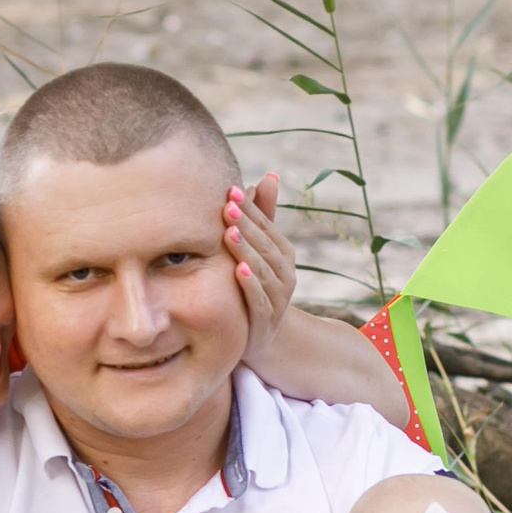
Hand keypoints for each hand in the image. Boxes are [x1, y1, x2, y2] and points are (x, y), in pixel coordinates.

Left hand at [229, 174, 298, 371]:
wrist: (260, 336)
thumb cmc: (255, 285)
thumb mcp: (259, 252)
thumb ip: (263, 217)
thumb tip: (269, 175)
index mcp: (283, 253)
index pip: (265, 226)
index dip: (249, 208)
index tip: (230, 189)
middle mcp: (286, 273)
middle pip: (264, 245)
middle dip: (245, 225)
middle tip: (226, 205)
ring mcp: (278, 298)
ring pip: (262, 270)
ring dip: (246, 251)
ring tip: (229, 233)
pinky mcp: (266, 320)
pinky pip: (259, 300)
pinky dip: (250, 285)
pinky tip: (238, 271)